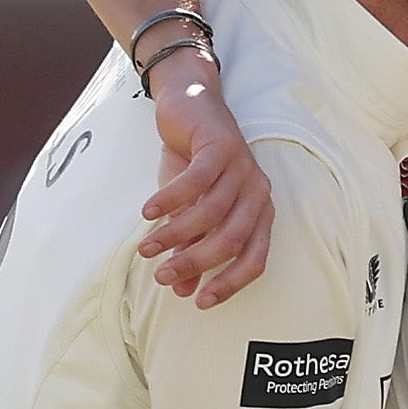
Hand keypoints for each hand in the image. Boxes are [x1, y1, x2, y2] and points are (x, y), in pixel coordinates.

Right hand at [142, 63, 271, 305]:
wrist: (190, 105)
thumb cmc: (193, 164)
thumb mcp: (189, 211)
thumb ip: (189, 247)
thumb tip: (180, 288)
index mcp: (260, 214)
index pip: (255, 260)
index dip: (229, 285)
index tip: (199, 303)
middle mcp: (259, 193)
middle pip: (231, 240)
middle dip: (194, 263)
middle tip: (161, 276)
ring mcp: (243, 168)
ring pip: (211, 213)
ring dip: (175, 235)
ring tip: (147, 248)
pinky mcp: (221, 147)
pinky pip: (195, 182)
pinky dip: (169, 200)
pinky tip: (147, 213)